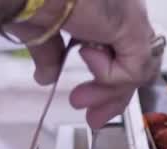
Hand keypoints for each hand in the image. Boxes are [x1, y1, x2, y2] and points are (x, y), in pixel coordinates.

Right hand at [5, 0, 162, 127]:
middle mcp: (123, 7)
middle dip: (113, 96)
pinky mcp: (134, 24)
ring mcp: (132, 14)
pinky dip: (109, 74)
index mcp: (103, 8)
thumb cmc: (29, 0)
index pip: (121, 51)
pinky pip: (133, 68)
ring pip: (137, 68)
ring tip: (79, 97)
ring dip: (108, 90)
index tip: (89, 107)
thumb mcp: (42, 33)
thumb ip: (51, 55)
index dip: (107, 82)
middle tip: (94, 119)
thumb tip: (46, 76)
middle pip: (134, 62)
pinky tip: (87, 54)